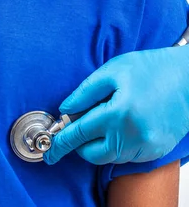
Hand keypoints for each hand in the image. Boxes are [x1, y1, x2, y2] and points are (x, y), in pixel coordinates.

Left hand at [43, 45, 188, 165]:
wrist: (188, 77)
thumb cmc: (151, 68)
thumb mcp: (113, 70)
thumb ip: (86, 91)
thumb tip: (65, 109)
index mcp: (119, 113)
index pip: (80, 134)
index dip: (61, 142)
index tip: (50, 150)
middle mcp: (132, 136)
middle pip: (92, 154)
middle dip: (80, 142)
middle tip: (80, 123)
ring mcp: (146, 147)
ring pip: (109, 157)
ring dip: (99, 143)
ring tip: (106, 116)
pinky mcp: (155, 152)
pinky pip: (127, 157)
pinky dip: (117, 145)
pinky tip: (122, 123)